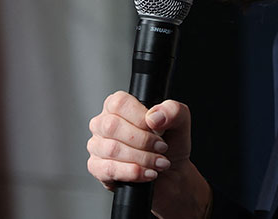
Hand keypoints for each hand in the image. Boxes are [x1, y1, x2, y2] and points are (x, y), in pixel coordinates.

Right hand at [87, 91, 211, 217]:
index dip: (139, 117)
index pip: (119, 103)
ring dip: (142, 158)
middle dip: (143, 141)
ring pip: (112, 149)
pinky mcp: (97, 168)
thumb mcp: (180, 122)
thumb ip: (172, 111)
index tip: (157, 129)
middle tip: (161, 148)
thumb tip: (154, 117)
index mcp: (118, 106)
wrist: (172, 174)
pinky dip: (133, 173)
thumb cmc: (171, 144)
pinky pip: (108, 169)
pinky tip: (147, 173)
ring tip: (159, 162)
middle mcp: (103, 123)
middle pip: (112, 126)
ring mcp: (97, 146)